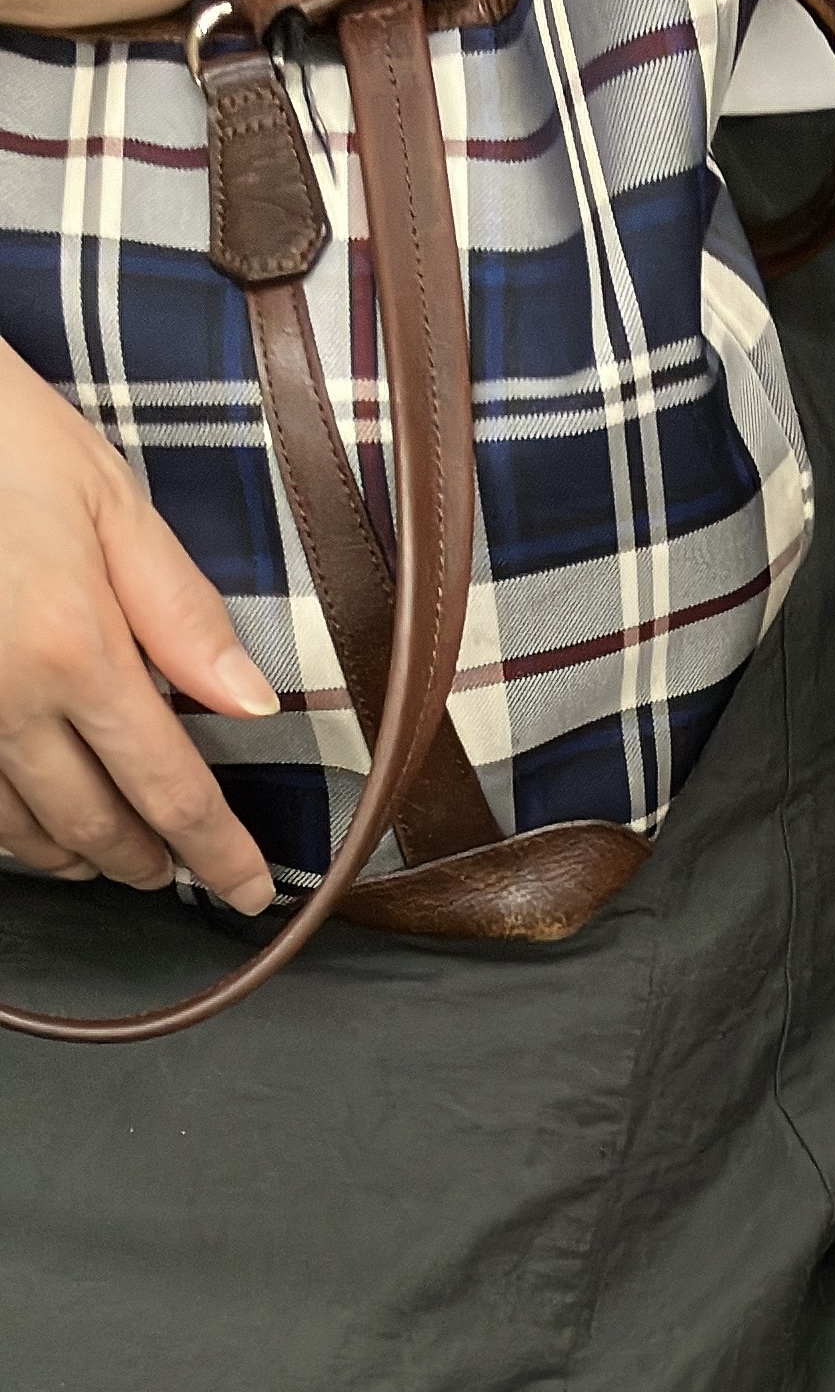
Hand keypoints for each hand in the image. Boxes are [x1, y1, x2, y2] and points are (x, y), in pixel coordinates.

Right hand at [0, 337, 277, 913]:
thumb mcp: (105, 496)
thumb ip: (179, 610)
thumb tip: (252, 705)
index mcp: (74, 649)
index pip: (168, 789)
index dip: (216, 853)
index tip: (248, 894)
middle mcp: (2, 699)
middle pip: (91, 826)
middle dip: (142, 861)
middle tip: (173, 871)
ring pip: (16, 828)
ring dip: (71, 854)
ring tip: (106, 853)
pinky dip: (4, 822)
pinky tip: (26, 815)